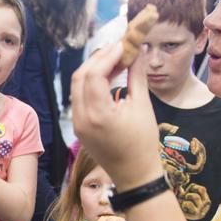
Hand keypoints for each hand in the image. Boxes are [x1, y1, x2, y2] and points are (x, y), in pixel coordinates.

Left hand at [71, 39, 163, 188]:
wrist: (135, 175)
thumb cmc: (143, 143)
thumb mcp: (142, 106)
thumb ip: (137, 75)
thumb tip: (137, 50)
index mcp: (97, 115)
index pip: (94, 75)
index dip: (108, 55)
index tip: (123, 44)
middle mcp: (81, 119)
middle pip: (80, 77)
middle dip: (98, 59)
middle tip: (118, 48)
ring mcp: (77, 124)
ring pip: (77, 86)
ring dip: (93, 69)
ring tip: (116, 60)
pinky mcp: (79, 127)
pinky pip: (79, 97)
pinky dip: (91, 83)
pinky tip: (109, 76)